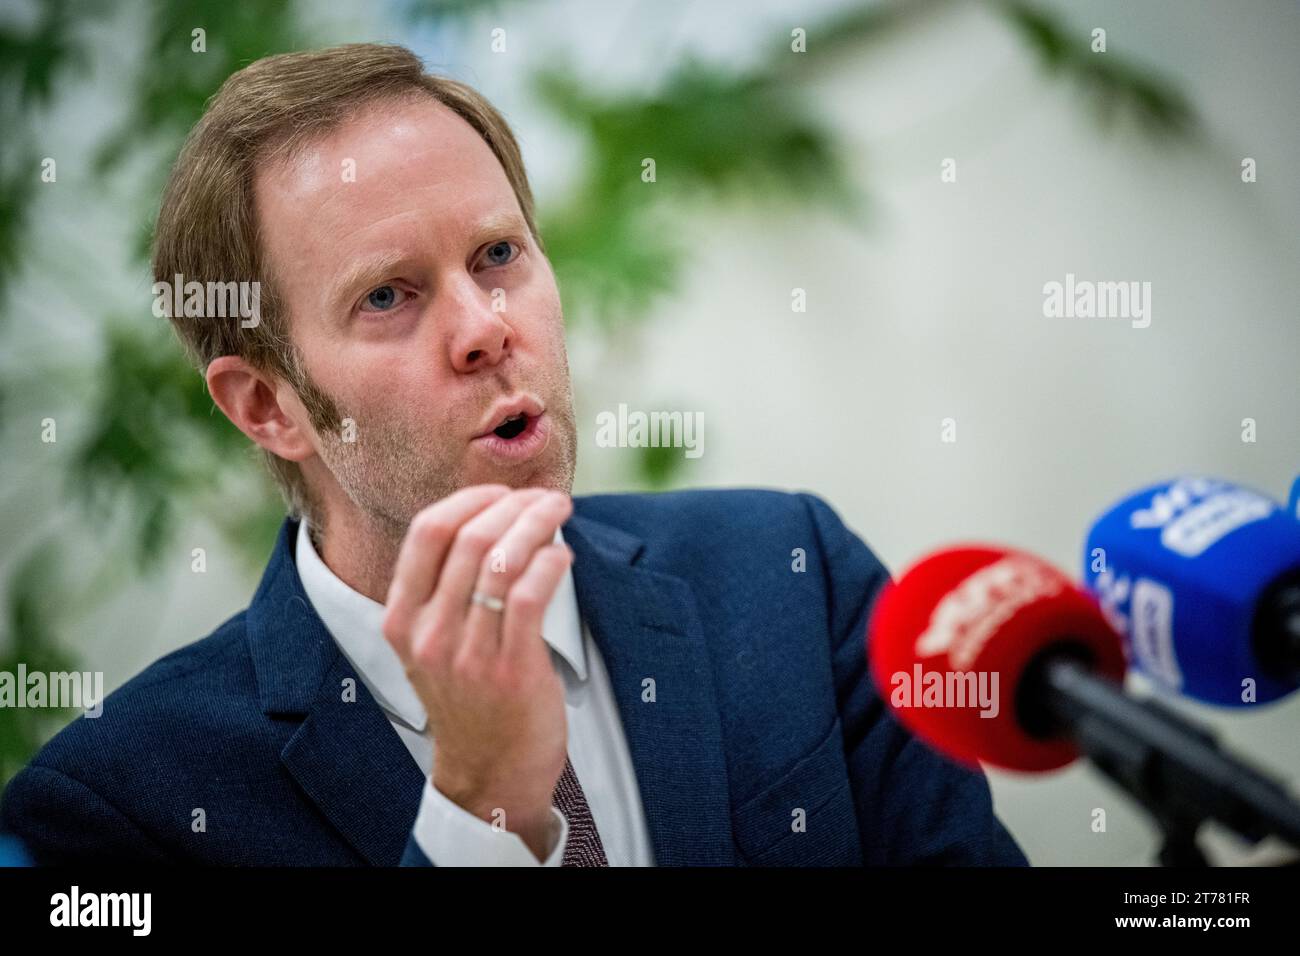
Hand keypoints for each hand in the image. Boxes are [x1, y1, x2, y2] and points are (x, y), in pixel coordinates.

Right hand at [381, 484, 574, 859]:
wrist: (489, 773)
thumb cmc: (471, 700)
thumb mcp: (434, 646)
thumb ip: (447, 591)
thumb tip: (492, 520)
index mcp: (402, 620)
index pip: (427, 533)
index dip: (469, 500)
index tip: (502, 492)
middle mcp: (428, 634)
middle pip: (470, 538)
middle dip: (515, 505)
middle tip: (546, 498)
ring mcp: (467, 654)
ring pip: (502, 560)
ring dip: (539, 524)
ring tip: (560, 513)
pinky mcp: (510, 669)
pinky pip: (530, 595)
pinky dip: (551, 562)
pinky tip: (563, 555)